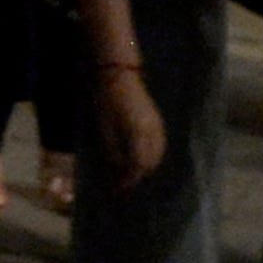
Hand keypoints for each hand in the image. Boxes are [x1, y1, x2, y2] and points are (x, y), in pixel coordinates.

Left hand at [93, 65, 167, 190]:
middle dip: (138, 175)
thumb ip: (112, 150)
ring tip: (131, 173)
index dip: (129, 180)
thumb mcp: (103, 126)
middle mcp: (154, 132)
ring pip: (158, 155)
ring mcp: (158, 125)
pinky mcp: (158, 121)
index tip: (118, 190)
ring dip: (146, 166)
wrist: (118, 73)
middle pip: (150, 162)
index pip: (138, 166)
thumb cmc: (106, 98)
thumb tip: (117, 170)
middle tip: (123, 184)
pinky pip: (159, 145)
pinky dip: (152, 156)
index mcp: (140, 134)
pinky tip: (141, 157)